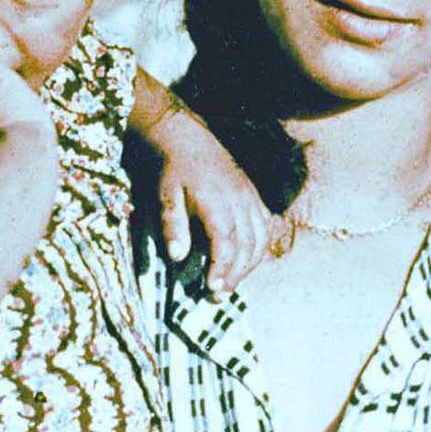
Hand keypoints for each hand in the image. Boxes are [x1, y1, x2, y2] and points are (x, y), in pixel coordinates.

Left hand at [145, 106, 270, 294]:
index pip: (226, 243)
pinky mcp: (252, 194)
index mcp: (217, 201)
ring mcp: (249, 195)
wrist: (186, 136)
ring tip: (233, 284)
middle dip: (236, 274)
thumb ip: (172, 224)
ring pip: (261, 237)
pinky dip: (260, 246)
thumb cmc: (173, 168)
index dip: (222, 269)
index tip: (212, 289)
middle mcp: (239, 199)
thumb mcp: (165, 194)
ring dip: (250, 265)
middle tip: (219, 295)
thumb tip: (177, 256)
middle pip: (247, 245)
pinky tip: (248, 260)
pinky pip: (266, 224)